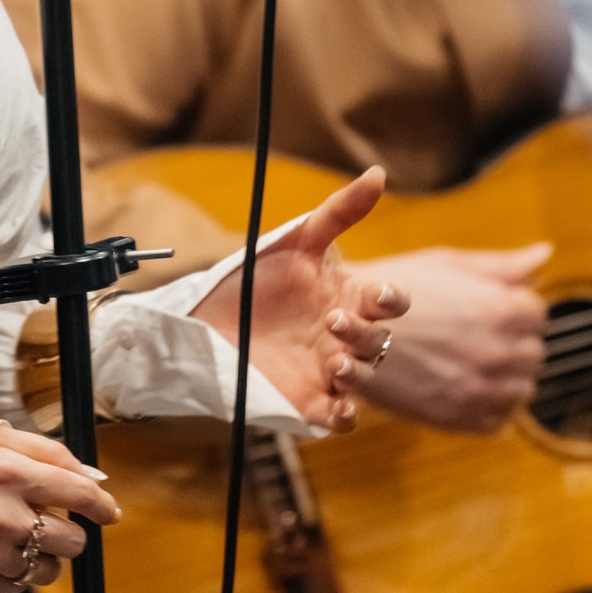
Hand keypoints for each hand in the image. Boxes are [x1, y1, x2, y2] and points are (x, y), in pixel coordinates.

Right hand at [0, 425, 118, 592]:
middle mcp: (3, 517)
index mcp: (8, 473)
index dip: (101, 504)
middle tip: (44, 518)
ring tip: (17, 537)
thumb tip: (93, 476)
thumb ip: (47, 453)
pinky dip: (15, 572)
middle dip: (67, 530)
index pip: (79, 493)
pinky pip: (19, 587)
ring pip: (48, 570)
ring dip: (43, 556)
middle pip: (72, 540)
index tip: (107, 510)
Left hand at [193, 170, 409, 430]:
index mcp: (347, 296)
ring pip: (365, 376)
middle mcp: (344, 336)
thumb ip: (338, 212)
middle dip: (363, 333)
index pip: (389, 301)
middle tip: (332, 321)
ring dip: (358, 372)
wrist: (201, 322)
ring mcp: (329, 370)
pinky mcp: (308, 402)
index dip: (390, 299)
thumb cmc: (250, 279)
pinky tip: (338, 409)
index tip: (376, 294)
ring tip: (333, 362)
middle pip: (378, 340)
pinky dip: (346, 417)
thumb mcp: (293, 242)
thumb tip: (379, 174)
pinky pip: (342, 418)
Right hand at [357, 244, 550, 431]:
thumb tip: (545, 253)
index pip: (536, 313)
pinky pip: (499, 418)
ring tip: (464, 362)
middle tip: (468, 336)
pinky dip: (485, 406)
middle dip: (509, 342)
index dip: (509, 309)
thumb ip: (502, 265)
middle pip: (533, 352)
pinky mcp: (464, 419)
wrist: (344, 332)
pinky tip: (456, 385)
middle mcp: (500, 351)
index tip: (480, 310)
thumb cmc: (395, 290)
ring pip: (522, 388)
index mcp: (502, 308)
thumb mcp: (447, 265)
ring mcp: (484, 389)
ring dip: (502, 376)